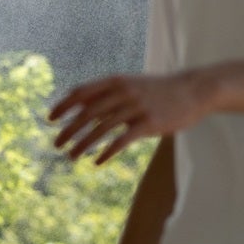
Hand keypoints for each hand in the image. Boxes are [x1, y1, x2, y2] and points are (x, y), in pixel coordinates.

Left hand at [50, 71, 212, 162]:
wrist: (193, 91)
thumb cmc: (158, 91)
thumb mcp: (132, 86)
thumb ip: (109, 96)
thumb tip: (83, 109)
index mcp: (117, 81)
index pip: (82, 91)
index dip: (64, 104)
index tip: (50, 118)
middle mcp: (124, 92)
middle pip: (88, 111)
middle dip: (69, 129)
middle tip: (55, 144)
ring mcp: (137, 107)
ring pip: (102, 127)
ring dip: (83, 144)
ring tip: (71, 157)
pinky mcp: (150, 123)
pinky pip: (123, 139)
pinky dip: (107, 151)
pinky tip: (97, 161)